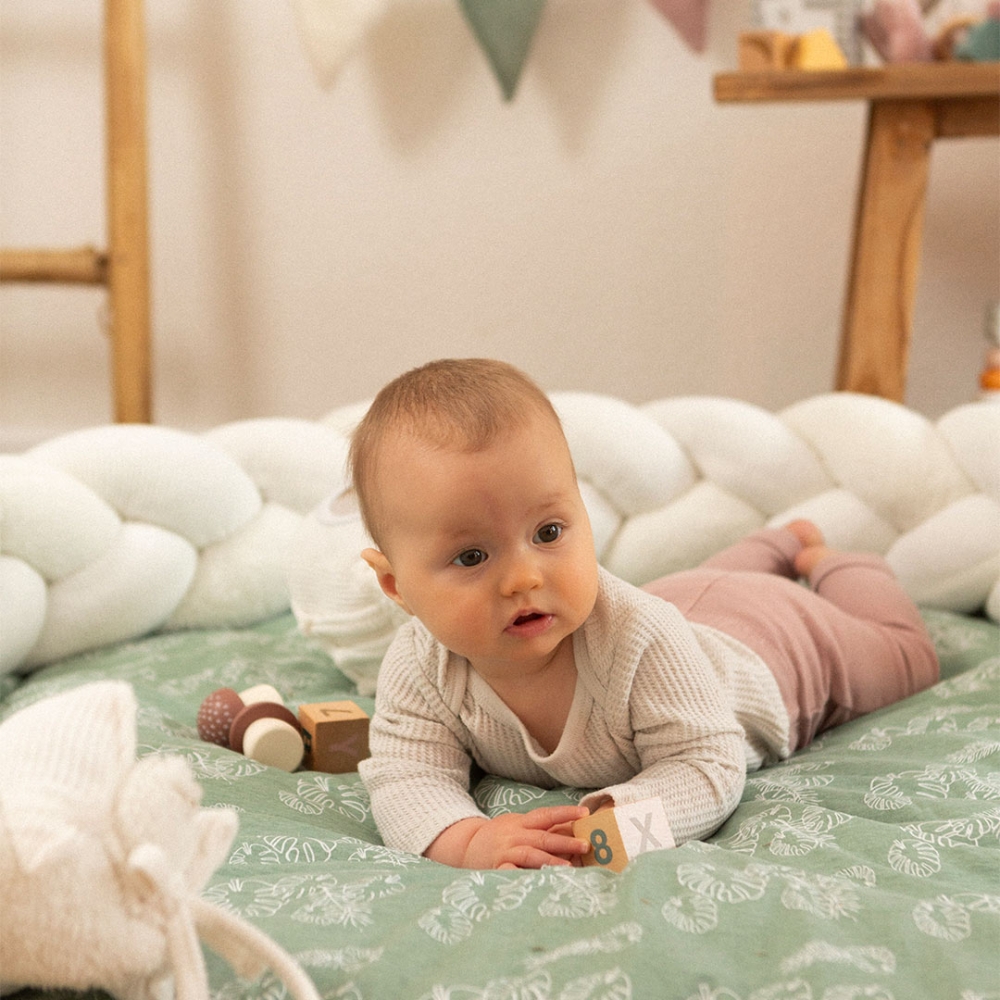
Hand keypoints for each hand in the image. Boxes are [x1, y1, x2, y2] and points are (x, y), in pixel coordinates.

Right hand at [425, 805, 590, 868]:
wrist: (464, 847)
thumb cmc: (498, 838)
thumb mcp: (516, 826)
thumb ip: (538, 828)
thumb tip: (571, 829)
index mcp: (520, 823)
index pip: (545, 814)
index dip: (565, 813)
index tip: (585, 813)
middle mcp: (514, 836)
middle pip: (542, 837)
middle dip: (565, 841)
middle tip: (585, 845)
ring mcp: (505, 853)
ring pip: (530, 855)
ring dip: (550, 860)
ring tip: (569, 867)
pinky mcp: (497, 870)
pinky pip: (512, 873)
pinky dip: (524, 876)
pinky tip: (538, 883)